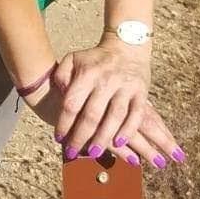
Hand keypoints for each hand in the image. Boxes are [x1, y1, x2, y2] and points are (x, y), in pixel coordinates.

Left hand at [50, 39, 185, 169]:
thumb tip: (58, 94)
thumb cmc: (95, 58)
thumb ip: (61, 75)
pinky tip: (119, 144)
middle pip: (92, 114)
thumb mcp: (73, 59)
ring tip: (93, 152)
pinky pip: (136, 115)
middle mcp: (106, 81)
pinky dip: (128, 130)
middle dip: (81, 136)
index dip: (64, 123)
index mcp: (87, 73)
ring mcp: (125, 87)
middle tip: (73, 152)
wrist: (127, 45)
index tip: (58, 138)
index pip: (72, 103)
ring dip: (103, 138)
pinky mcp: (141, 93)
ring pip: (114, 117)